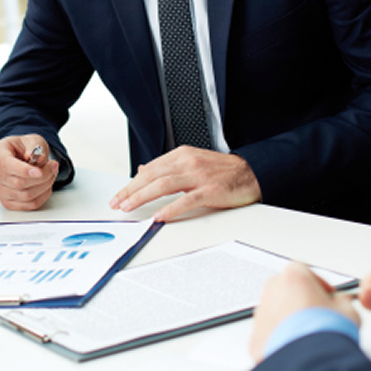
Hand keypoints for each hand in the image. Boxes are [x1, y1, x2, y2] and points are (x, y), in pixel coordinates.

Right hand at [0, 135, 59, 209]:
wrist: (21, 157)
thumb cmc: (24, 148)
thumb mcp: (32, 140)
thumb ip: (35, 146)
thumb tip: (38, 158)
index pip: (6, 165)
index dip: (24, 171)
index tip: (39, 172)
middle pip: (18, 183)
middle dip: (41, 177)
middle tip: (53, 167)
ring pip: (25, 196)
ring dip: (44, 186)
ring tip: (51, 175)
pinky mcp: (7, 202)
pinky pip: (28, 205)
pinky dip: (42, 196)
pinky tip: (46, 186)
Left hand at [109, 146, 260, 221]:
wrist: (252, 172)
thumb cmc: (222, 170)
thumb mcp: (191, 161)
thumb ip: (168, 166)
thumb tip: (143, 170)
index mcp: (181, 154)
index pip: (149, 169)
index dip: (132, 183)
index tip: (119, 195)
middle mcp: (188, 162)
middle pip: (152, 176)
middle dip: (131, 190)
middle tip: (118, 203)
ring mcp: (199, 176)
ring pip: (163, 185)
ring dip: (143, 197)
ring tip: (130, 207)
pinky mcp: (210, 190)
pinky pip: (186, 200)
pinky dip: (170, 208)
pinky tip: (159, 216)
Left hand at [249, 262, 358, 361]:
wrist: (307, 362)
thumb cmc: (325, 333)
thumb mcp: (348, 311)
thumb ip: (342, 301)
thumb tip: (341, 302)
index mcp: (293, 277)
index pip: (304, 271)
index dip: (318, 284)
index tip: (327, 296)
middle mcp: (272, 291)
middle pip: (286, 289)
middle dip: (300, 300)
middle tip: (318, 316)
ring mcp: (261, 314)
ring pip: (275, 311)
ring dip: (289, 319)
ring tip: (308, 336)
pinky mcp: (255, 337)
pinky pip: (268, 333)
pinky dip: (279, 338)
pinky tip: (296, 349)